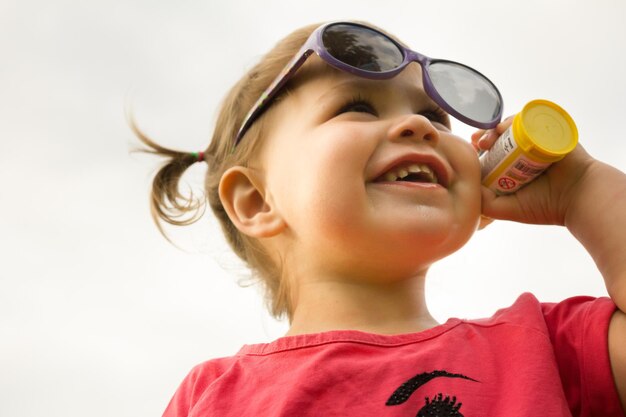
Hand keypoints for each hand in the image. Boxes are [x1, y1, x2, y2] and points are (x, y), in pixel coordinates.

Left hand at [471, 115, 597, 226]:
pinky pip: (532, 120)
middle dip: (485, 137)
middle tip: (479, 143)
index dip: (479, 150)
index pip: (492, 154)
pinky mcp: (551, 131)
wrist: (578, 198)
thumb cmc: (545, 206)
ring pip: (513, 127)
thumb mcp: (506, 209)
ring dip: (497, 128)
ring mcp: (538, 141)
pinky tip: (504, 127)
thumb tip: (468, 188)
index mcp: (514, 169)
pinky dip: (516, 120)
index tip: (470, 151)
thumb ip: (485, 203)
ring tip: (490, 137)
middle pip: (500, 138)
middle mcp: (525, 154)